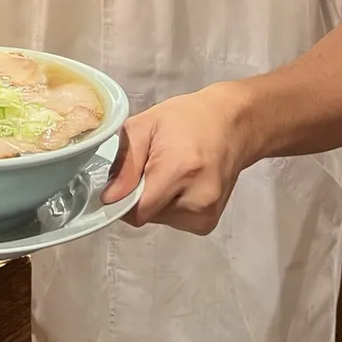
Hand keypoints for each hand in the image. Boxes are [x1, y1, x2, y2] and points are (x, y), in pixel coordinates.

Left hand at [103, 84, 251, 234]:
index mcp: (181, 170)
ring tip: (170, 172)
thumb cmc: (189, 119)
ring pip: (157, 219)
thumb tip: (110, 197)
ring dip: (155, 200)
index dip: (122, 198)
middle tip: (151, 166)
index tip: (121, 181)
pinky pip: (173, 221)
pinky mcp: (208, 222)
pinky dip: (169, 205)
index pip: (137, 209)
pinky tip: (181, 183)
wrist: (232, 125)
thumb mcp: (146, 125)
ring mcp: (205, 214)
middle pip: (146, 214)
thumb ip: (125, 162)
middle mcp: (197, 198)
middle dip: (139, 194)